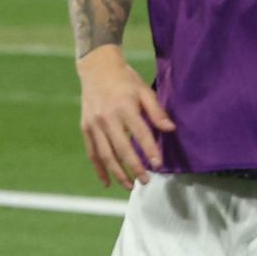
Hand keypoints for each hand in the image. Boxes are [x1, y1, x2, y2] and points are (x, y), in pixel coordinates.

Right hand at [77, 44, 173, 186]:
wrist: (97, 69)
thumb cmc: (125, 80)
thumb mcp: (144, 90)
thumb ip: (156, 112)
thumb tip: (170, 130)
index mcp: (124, 107)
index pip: (140, 133)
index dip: (150, 150)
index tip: (158, 165)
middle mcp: (107, 118)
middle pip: (121, 149)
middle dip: (134, 168)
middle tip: (145, 181)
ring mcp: (94, 125)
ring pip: (106, 155)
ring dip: (117, 173)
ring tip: (129, 186)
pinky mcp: (86, 128)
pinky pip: (92, 153)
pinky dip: (99, 169)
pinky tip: (106, 182)